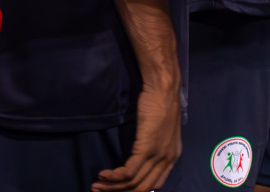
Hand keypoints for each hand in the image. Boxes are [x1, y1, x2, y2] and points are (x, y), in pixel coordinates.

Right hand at [93, 76, 180, 191]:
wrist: (163, 88)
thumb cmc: (160, 103)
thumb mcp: (162, 131)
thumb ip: (155, 148)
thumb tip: (140, 160)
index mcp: (172, 157)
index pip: (153, 185)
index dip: (135, 190)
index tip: (118, 189)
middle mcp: (167, 160)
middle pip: (142, 189)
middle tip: (102, 191)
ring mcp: (158, 155)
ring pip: (133, 183)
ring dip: (112, 187)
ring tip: (97, 186)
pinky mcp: (147, 148)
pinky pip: (128, 171)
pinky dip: (113, 176)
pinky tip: (103, 174)